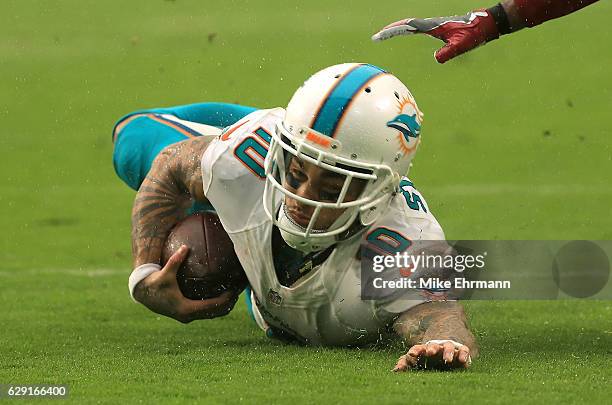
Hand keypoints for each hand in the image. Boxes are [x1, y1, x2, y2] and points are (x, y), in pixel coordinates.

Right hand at [133, 246, 238, 322]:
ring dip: (225, 304)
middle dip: (231, 301)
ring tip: (236, 290)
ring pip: (214, 313)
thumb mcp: (165, 273)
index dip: (227, 298)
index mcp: (187, 309)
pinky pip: (207, 310)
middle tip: (240, 289)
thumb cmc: (155, 283)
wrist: (143, 295)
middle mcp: (190, 316)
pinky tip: (223, 290)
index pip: (214, 306)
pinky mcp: (188, 313)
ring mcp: (189, 317)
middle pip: (218, 312)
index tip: (236, 289)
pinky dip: (217, 303)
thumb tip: (184, 247)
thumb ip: (175, 261)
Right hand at [372, 10, 498, 62]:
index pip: (407, 27)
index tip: (379, 36)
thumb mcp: (462, 45)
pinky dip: (407, 29)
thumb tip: (436, 59)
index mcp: (433, 26)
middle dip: (390, 30)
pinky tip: (406, 32)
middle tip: (376, 36)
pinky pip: (417, 27)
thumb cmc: (475, 33)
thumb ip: (449, 51)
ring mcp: (435, 25)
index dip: (392, 32)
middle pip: (406, 24)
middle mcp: (431, 23)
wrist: (486, 23)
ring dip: (397, 28)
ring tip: (385, 34)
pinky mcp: (439, 28)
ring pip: (411, 24)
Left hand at [393, 341, 471, 370]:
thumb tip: (395, 370)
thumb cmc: (428, 357)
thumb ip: (406, 363)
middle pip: (434, 345)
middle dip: (432, 348)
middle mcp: (437, 347)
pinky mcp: (460, 351)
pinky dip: (463, 354)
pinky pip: (463, 350)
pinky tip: (462, 361)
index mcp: (424, 349)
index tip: (411, 354)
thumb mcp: (416, 360)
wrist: (445, 347)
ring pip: (448, 347)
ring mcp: (448, 348)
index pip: (418, 348)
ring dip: (448, 352)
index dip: (415, 351)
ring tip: (447, 360)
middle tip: (430, 352)